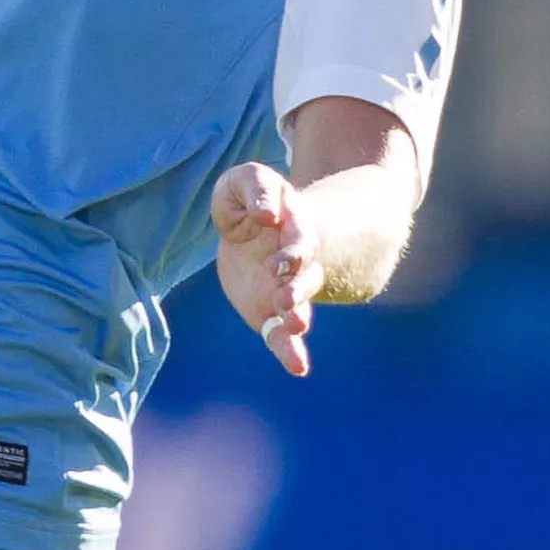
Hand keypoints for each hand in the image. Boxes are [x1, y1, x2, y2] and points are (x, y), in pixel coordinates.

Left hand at [212, 161, 325, 375]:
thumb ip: (256, 190)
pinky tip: (298, 367)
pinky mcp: (272, 311)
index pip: (298, 235)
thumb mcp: (244, 182)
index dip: (291, 247)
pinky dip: (291, 350)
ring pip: (300, 305)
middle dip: (297, 285)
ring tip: (297, 325)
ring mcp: (288, 288)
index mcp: (293, 226)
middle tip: (285, 298)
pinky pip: (283, 335)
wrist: (257, 229)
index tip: (278, 258)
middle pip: (305, 274)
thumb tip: (268, 215)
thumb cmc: (251, 201)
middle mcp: (297, 261)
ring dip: (297, 316)